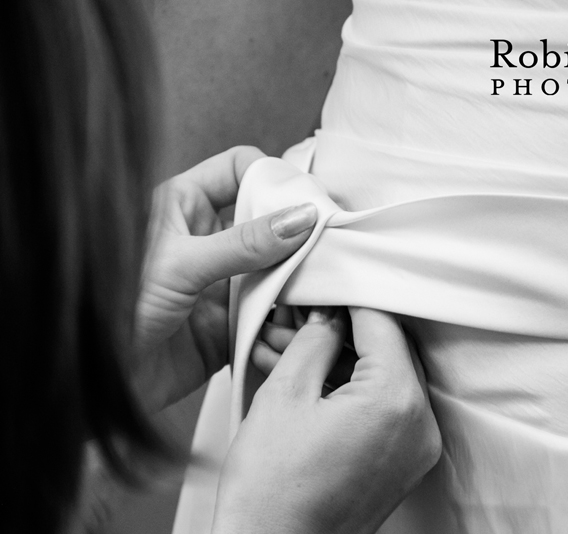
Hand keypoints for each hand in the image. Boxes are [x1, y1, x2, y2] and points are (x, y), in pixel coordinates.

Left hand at [133, 146, 316, 410]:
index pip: (239, 168)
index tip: (306, 202)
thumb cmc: (115, 314)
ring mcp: (222, 280)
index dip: (273, 177)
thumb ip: (243, 243)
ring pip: (277, 266)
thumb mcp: (180, 266)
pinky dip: (288, 316)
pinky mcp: (232, 322)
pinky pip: (273, 311)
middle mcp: (207, 238)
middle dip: (297, 231)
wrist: (100, 386)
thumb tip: (300, 218)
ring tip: (318, 285)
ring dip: (297, 277)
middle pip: (267, 218)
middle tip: (327, 243)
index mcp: (183, 206)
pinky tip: (296, 320)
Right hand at [212, 307, 441, 533]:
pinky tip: (318, 380)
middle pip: (391, 349)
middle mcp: (420, 425)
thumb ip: (314, 341)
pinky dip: (357, 390)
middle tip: (308, 320)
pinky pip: (388, 408)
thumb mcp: (284, 396)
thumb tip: (328, 315)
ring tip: (300, 351)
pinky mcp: (404, 463)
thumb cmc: (272, 492)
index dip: (349, 299)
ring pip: (388, 378)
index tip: (326, 289)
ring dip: (349, 360)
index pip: (382, 323)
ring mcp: (416, 448)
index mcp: (395, 401)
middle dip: (348, 330)